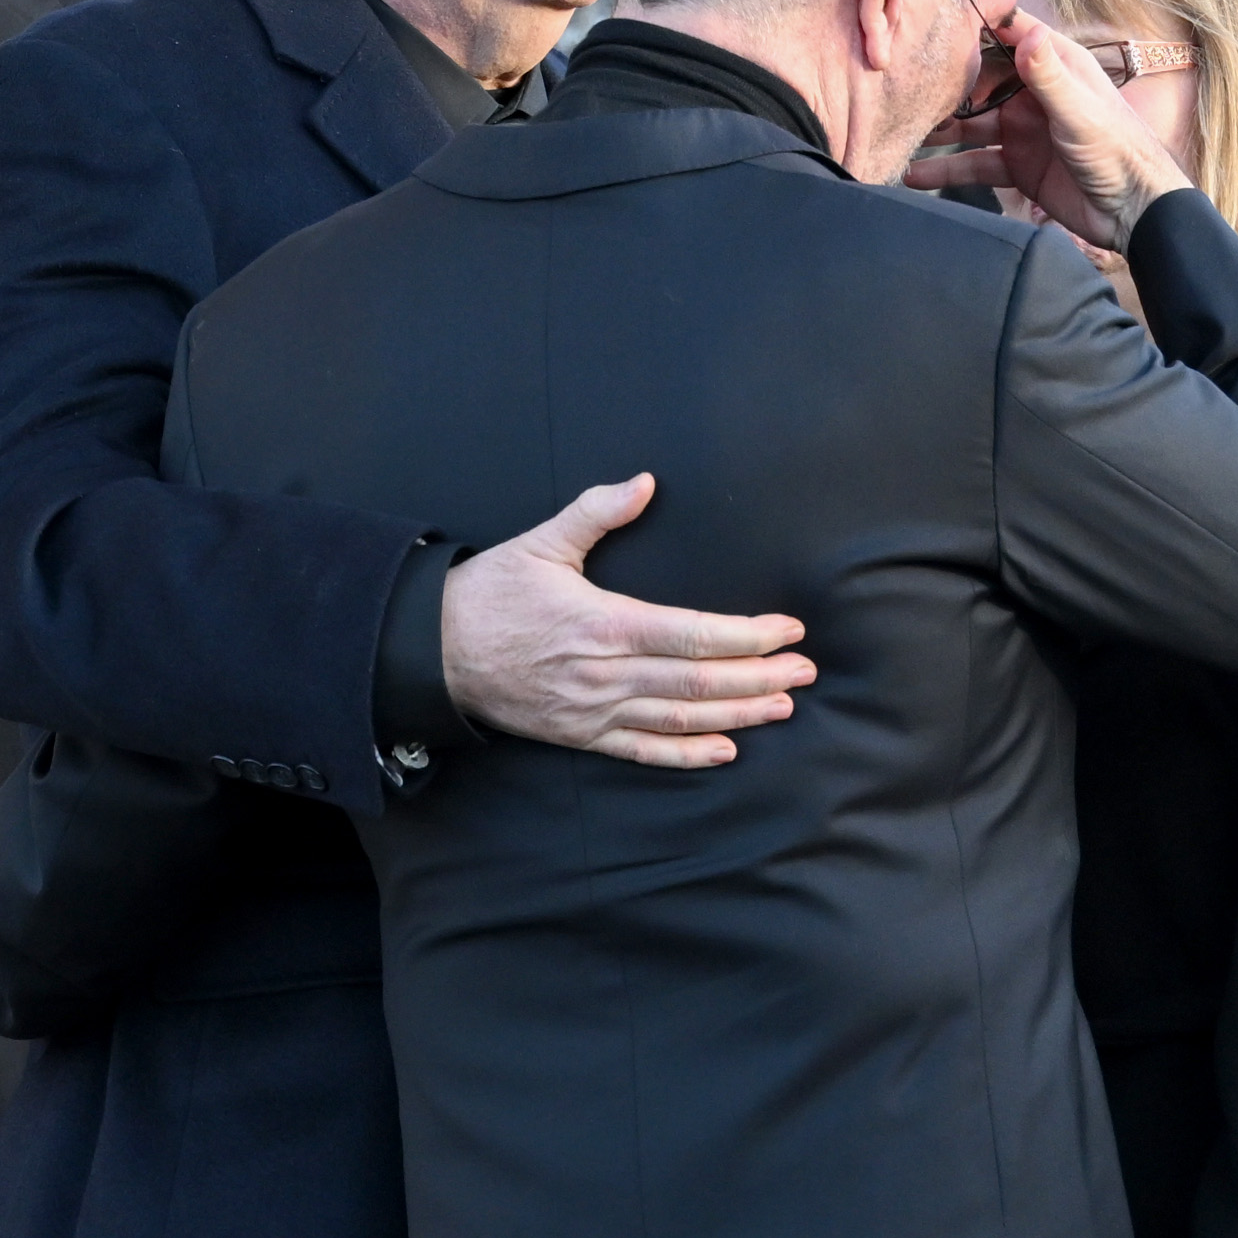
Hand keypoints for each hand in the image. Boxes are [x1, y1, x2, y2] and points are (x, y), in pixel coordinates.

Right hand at [439, 474, 821, 772]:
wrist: (432, 652)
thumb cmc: (491, 593)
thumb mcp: (540, 542)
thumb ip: (596, 513)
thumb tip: (645, 482)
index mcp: (603, 623)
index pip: (694, 634)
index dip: (748, 635)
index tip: (788, 630)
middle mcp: (605, 674)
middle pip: (699, 680)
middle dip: (759, 677)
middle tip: (805, 671)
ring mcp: (594, 711)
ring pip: (680, 718)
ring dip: (738, 715)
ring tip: (783, 706)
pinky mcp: (582, 736)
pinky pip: (644, 751)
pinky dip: (688, 754)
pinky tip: (726, 750)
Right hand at [907, 15, 1194, 253]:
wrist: (1136, 212)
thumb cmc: (1120, 152)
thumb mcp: (1080, 111)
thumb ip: (1048, 75)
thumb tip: (1023, 29)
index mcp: (1054, 64)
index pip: (1006, 31)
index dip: (972, 25)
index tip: (931, 20)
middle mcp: (1033, 92)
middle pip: (977, 79)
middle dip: (941, 84)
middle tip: (900, 86)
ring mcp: (1022, 129)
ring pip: (969, 125)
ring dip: (937, 130)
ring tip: (898, 132)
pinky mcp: (1017, 166)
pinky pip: (975, 164)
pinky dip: (946, 170)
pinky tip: (914, 175)